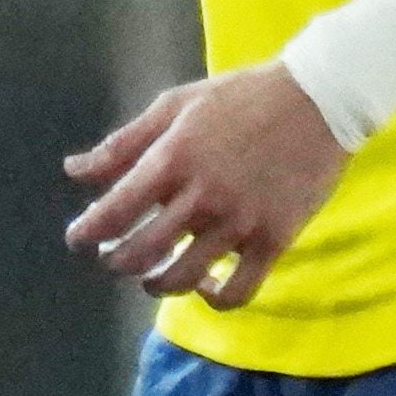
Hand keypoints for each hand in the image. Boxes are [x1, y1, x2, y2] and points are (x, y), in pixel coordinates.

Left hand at [60, 64, 348, 307]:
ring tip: (152, 277)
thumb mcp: (176, 105)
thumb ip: (124, 142)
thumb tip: (74, 171)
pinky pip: (237, 291)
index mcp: (173, 157)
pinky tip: (206, 285)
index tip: (78, 239)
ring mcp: (239, 221)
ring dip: (155, 284)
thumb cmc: (242, 96)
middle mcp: (202, 195)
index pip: (114, 210)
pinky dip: (214, 299)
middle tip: (113, 257)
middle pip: (140, 252)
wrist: (320, 98)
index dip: (87, 232)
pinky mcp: (274, 239)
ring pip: (181, 278)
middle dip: (116, 261)